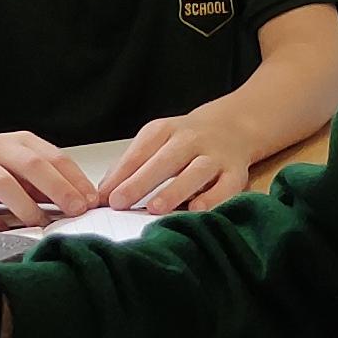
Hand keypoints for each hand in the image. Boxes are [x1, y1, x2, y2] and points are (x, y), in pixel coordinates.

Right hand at [0, 128, 94, 223]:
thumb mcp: (13, 166)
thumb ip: (42, 182)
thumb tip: (80, 203)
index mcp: (17, 143)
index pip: (53, 157)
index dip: (75, 179)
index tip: (92, 200)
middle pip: (31, 165)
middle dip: (58, 188)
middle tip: (76, 210)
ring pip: (1, 182)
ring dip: (24, 205)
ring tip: (40, 224)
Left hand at [104, 106, 267, 211]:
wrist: (233, 127)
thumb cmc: (186, 142)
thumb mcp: (155, 143)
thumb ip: (128, 167)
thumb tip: (101, 195)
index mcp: (165, 131)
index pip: (140, 152)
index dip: (121, 175)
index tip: (104, 196)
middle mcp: (191, 140)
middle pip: (165, 160)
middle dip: (141, 182)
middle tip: (120, 202)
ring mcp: (215, 156)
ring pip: (196, 172)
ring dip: (175, 190)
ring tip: (155, 208)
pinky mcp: (236, 173)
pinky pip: (226, 186)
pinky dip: (213, 198)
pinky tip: (197, 211)